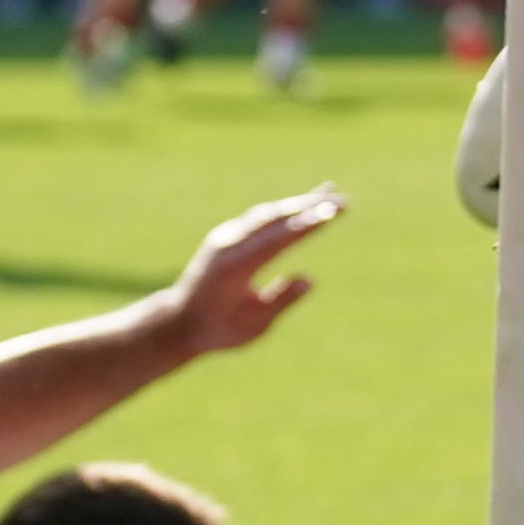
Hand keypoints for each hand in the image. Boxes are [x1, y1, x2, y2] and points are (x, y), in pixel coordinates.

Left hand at [165, 185, 342, 354]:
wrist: (179, 321)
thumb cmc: (218, 329)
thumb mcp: (253, 326)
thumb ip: (280, 302)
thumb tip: (308, 279)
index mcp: (234, 266)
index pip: (277, 239)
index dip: (307, 226)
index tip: (333, 213)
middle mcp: (228, 243)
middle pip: (275, 218)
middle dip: (311, 208)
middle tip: (345, 202)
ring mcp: (226, 236)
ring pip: (269, 213)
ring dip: (301, 204)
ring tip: (333, 196)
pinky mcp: (229, 235)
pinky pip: (262, 217)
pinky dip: (286, 210)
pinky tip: (305, 205)